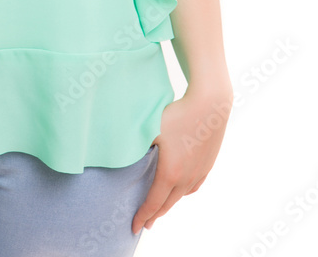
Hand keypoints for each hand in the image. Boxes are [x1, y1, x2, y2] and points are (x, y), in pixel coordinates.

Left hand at [131, 85, 232, 234]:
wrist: (209, 106)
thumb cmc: (177, 115)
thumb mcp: (151, 129)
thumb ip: (137, 144)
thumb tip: (123, 150)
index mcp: (170, 173)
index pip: (153, 202)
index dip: (142, 216)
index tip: (134, 227)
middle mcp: (186, 178)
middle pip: (167, 204)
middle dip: (154, 216)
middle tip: (144, 224)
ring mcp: (198, 173)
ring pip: (181, 196)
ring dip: (169, 205)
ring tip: (159, 209)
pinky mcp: (207, 165)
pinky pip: (193, 186)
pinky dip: (183, 193)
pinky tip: (180, 191)